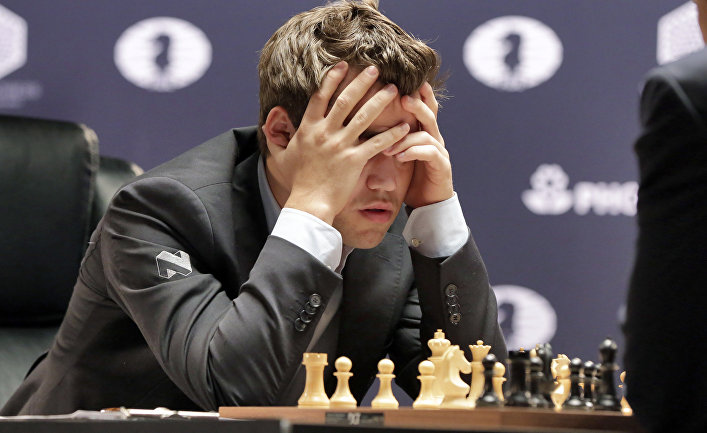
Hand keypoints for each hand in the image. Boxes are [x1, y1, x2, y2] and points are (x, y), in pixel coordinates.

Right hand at [280, 62, 409, 223]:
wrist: (308, 203)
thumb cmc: (297, 181)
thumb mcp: (282, 156)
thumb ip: (276, 138)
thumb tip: (267, 124)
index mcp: (308, 129)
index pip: (320, 97)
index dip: (332, 79)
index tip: (343, 65)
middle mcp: (324, 133)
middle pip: (345, 101)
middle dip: (361, 83)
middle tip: (375, 69)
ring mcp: (340, 146)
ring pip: (363, 117)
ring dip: (379, 101)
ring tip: (393, 89)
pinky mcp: (354, 160)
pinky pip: (376, 143)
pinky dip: (392, 134)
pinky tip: (404, 126)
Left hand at [383, 82, 452, 208]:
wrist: (429, 204)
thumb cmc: (412, 179)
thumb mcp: (399, 157)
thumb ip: (390, 142)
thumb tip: (364, 130)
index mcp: (425, 133)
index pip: (424, 108)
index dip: (419, 94)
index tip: (404, 81)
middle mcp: (435, 138)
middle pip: (429, 115)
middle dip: (417, 105)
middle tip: (403, 97)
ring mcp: (440, 152)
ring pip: (427, 134)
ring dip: (405, 138)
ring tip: (388, 144)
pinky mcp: (442, 166)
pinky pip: (429, 153)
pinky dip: (413, 153)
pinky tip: (399, 156)